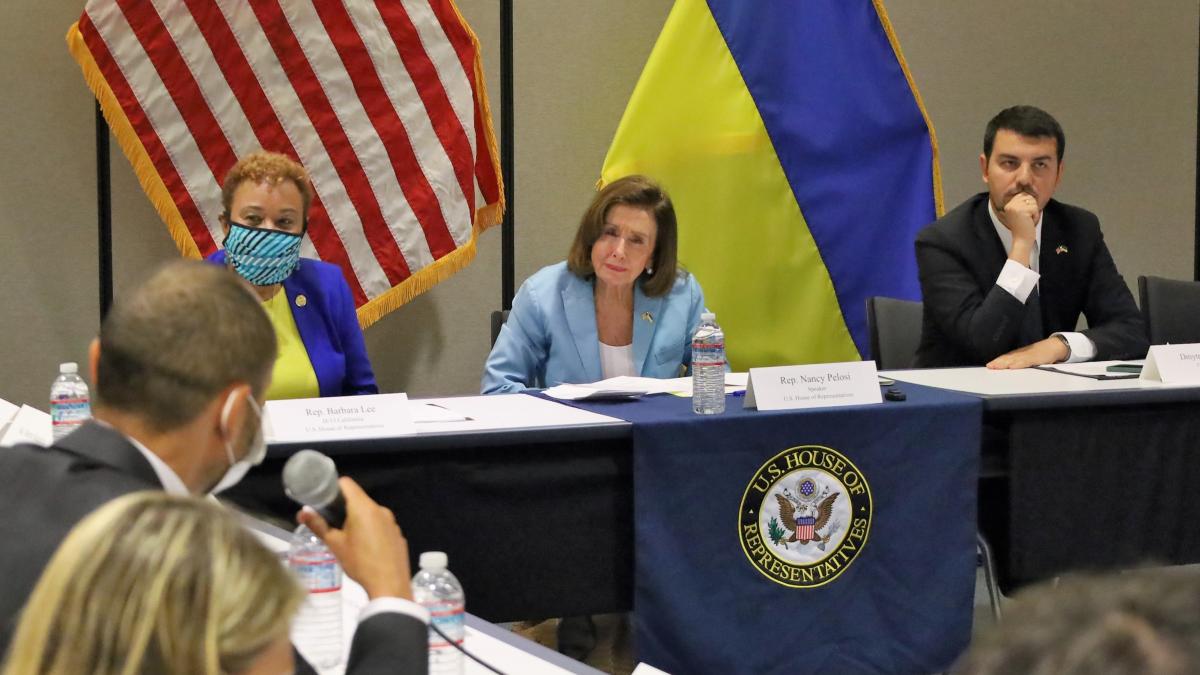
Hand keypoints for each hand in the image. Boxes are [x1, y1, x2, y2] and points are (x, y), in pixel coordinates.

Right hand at [298, 477, 412, 599]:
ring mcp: (392, 522)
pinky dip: (371, 531)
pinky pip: (381, 526)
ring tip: (348, 540)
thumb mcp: (335, 544)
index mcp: (363, 507)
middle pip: (359, 499)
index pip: (347, 484)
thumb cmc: (359, 562)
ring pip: (370, 513)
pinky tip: (366, 549)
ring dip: (358, 520)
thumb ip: (318, 525)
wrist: (390, 585)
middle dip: (344, 508)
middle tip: (332, 524)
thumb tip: (302, 511)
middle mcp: (380, 509)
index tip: (324, 501)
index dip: (333, 488)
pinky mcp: (398, 534)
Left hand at [986, 336, 1068, 368]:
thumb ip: (1019, 362)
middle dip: (998, 362)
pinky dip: (1018, 364)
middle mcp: (1021, 354)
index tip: (989, 366)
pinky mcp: (1035, 358)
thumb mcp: (1028, 358)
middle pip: (1007, 358)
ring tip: (996, 366)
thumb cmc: (1041, 354)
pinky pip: (1025, 361)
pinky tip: (1012, 366)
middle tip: (990, 366)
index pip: (1005, 358)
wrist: (1054, 346)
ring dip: (1004, 363)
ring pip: (1013, 359)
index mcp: (1019, 354)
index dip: (997, 361)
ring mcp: (1028, 355)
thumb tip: (1009, 368)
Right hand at [1000, 192, 1038, 264]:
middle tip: (1026, 219)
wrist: (1021, 240)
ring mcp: (1015, 207)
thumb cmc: (1023, 228)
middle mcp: (1010, 205)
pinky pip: (1035, 208)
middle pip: (1029, 197)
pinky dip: (1035, 216)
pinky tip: (1029, 222)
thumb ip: (1023, 203)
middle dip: (1032, 208)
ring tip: (1027, 220)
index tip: (1023, 215)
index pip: (1023, 194)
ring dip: (1034, 212)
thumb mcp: (1020, 212)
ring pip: (1033, 202)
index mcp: (1008, 204)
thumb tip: (1031, 193)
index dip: (1028, 204)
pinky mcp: (1022, 211)